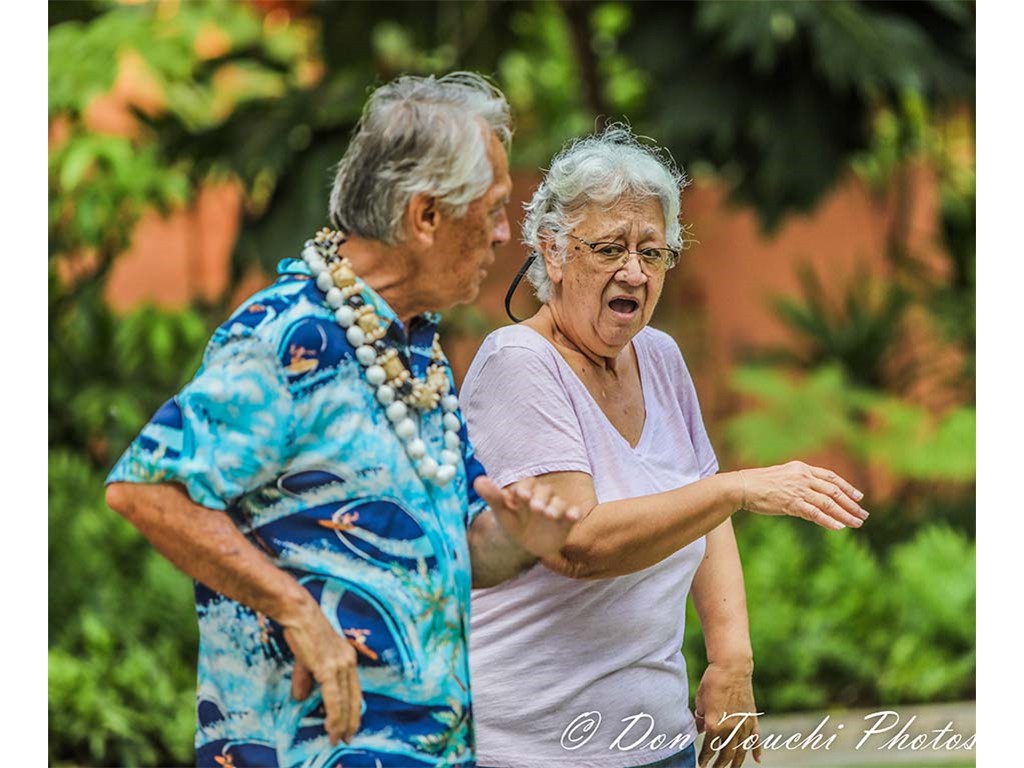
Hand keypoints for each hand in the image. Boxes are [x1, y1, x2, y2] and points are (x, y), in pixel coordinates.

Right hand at [282, 602, 362, 745]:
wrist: (300, 614)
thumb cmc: (303, 631)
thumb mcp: (308, 659)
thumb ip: (307, 679)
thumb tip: (300, 699)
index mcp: (347, 657)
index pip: (354, 689)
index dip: (353, 708)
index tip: (351, 724)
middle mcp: (349, 661)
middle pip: (354, 698)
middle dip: (352, 721)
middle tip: (348, 738)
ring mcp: (340, 665)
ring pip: (345, 702)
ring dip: (342, 723)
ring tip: (339, 738)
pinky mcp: (329, 668)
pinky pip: (334, 699)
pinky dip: (334, 715)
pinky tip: (332, 728)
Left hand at [473, 475, 580, 559]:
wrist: (525, 543)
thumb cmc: (512, 523)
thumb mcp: (501, 511)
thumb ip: (491, 496)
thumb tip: (478, 480)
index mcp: (526, 491)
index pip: (527, 484)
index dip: (524, 489)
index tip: (520, 496)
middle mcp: (542, 497)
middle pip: (545, 491)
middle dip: (540, 498)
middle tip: (535, 508)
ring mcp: (555, 508)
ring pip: (559, 503)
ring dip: (555, 507)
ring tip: (549, 515)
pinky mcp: (566, 520)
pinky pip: (573, 513)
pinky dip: (574, 513)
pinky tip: (572, 516)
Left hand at [695, 662, 761, 767]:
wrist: (732, 668)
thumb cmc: (712, 682)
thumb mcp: (700, 701)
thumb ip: (701, 719)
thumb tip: (701, 731)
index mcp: (714, 724)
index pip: (708, 748)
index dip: (704, 759)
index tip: (700, 765)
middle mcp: (730, 728)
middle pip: (725, 754)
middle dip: (719, 766)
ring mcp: (743, 724)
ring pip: (741, 750)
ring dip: (736, 763)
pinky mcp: (752, 719)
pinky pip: (755, 738)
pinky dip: (757, 749)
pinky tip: (757, 760)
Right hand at [736, 461, 867, 530]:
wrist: (742, 486)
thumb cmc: (759, 483)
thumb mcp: (783, 476)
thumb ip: (799, 481)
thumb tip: (812, 492)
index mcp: (802, 468)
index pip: (831, 477)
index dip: (847, 487)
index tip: (859, 497)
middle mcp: (803, 477)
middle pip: (834, 491)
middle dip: (851, 504)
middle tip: (863, 515)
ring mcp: (798, 490)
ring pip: (828, 503)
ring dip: (845, 514)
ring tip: (857, 523)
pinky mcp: (791, 503)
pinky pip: (815, 514)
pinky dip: (829, 521)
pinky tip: (839, 527)